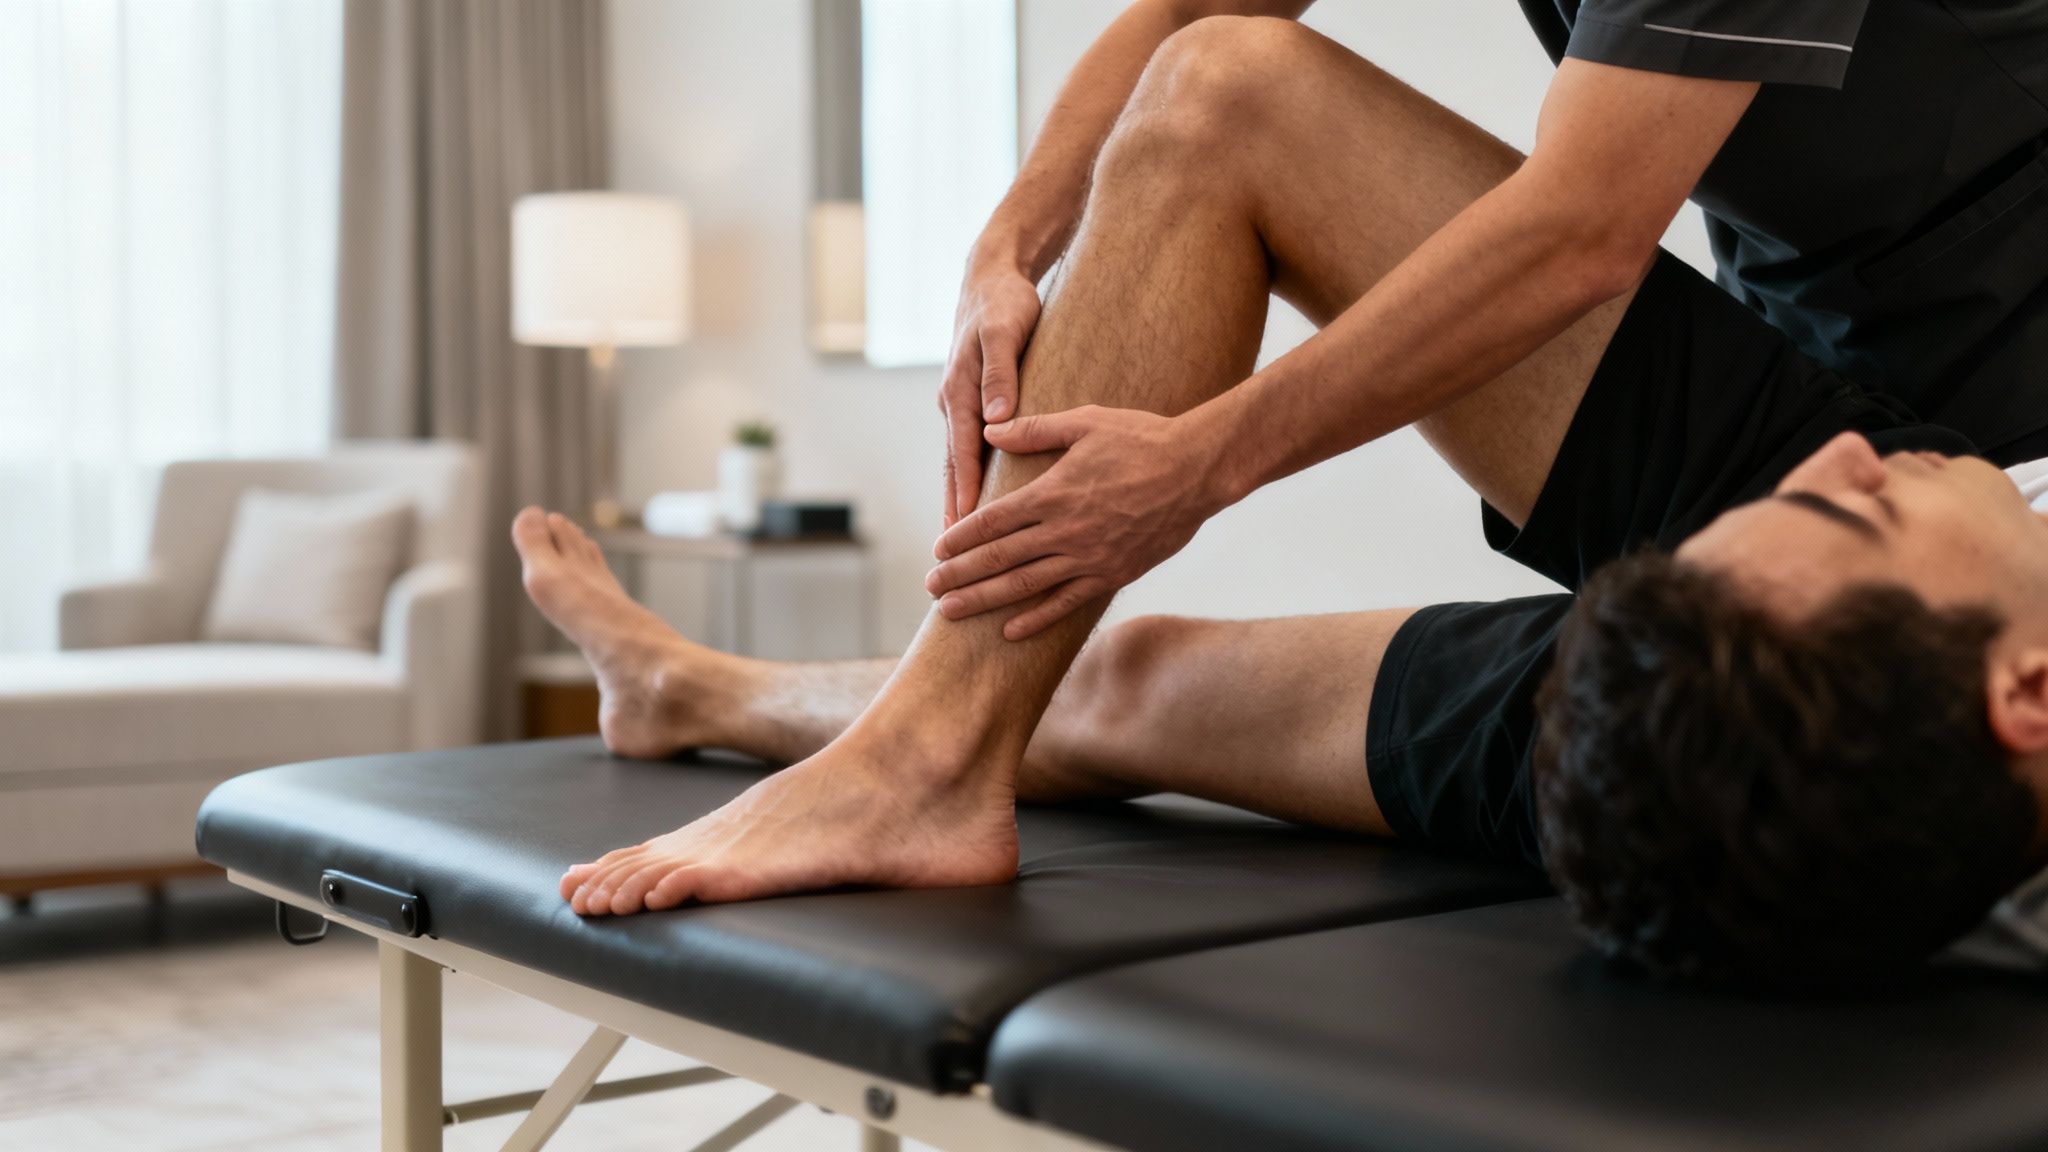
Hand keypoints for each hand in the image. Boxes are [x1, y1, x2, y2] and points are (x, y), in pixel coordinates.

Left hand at [926, 405, 1227, 639]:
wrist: (1198, 470)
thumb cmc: (1142, 438)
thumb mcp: (1086, 422)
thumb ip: (1034, 430)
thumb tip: (990, 430)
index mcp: (1053, 492)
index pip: (993, 520)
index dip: (961, 537)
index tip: (937, 550)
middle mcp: (1065, 530)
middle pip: (999, 557)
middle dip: (960, 575)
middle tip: (930, 588)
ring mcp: (1089, 556)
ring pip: (1025, 585)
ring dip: (985, 600)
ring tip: (951, 612)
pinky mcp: (1112, 574)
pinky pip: (1067, 602)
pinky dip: (1037, 619)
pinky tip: (1010, 631)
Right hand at [939, 261, 1042, 525]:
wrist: (992, 277)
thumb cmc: (1003, 304)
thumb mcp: (1004, 332)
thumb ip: (1000, 374)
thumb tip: (996, 417)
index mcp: (961, 391)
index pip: (963, 453)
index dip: (965, 492)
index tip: (966, 528)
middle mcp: (955, 402)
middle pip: (952, 466)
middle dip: (952, 509)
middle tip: (952, 552)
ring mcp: (960, 403)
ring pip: (956, 460)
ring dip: (956, 498)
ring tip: (959, 538)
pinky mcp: (971, 401)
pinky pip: (967, 447)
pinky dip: (967, 476)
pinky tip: (975, 497)